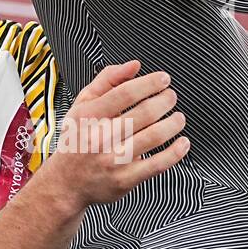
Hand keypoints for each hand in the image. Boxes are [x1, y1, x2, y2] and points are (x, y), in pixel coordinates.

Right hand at [39, 60, 189, 213]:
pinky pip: (156, 165)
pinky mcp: (124, 179)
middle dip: (165, 101)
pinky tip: (182, 143)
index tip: (163, 79)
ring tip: (178, 117)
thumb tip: (134, 66)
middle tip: (171, 97)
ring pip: (153, 137)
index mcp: (89, 116)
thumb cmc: (76, 141)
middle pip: (143, 113)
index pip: (125, 93)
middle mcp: (100, 138)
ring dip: (173, 124)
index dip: (149, 83)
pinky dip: (174, 153)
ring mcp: (113, 160)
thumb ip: (107, 80)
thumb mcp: (82, 105)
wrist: (65, 182)